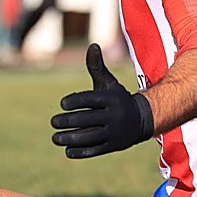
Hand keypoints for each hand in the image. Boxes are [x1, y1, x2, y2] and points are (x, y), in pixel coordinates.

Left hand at [51, 44, 153, 158]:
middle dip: (67, 122)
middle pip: (87, 119)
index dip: (74, 102)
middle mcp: (114, 115)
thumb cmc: (117, 99)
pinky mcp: (114, 146)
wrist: (142, 119)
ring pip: (89, 137)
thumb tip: (92, 45)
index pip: (90, 100)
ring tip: (55, 137)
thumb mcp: (109, 83)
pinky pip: (95, 150)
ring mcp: (114, 132)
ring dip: (70, 138)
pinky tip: (66, 149)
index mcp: (112, 98)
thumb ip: (97, 67)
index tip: (62, 104)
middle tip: (53, 122)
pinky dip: (80, 151)